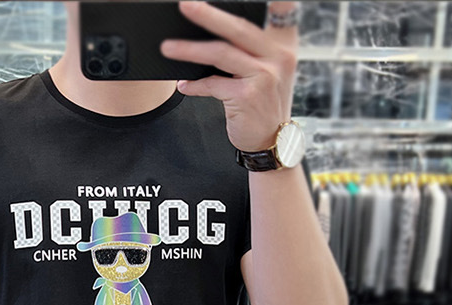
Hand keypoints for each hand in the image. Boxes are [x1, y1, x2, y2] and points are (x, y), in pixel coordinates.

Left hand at [161, 0, 298, 153]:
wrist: (272, 143)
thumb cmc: (263, 104)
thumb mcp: (266, 72)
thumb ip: (249, 50)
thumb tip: (209, 34)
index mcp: (283, 45)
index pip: (278, 9)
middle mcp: (278, 57)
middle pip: (237, 28)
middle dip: (208, 15)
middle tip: (185, 6)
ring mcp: (264, 76)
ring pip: (220, 53)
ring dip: (190, 50)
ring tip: (168, 47)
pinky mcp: (247, 96)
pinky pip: (213, 84)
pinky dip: (195, 84)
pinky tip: (183, 84)